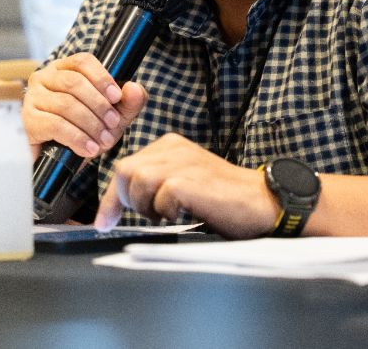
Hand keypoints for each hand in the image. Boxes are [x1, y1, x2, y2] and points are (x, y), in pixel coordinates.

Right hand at [21, 53, 147, 159]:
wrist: (61, 161)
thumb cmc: (86, 131)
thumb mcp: (112, 118)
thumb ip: (128, 103)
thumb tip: (135, 88)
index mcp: (64, 69)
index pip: (82, 61)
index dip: (101, 77)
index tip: (116, 97)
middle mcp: (44, 78)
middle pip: (74, 82)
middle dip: (99, 105)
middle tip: (114, 124)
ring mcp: (33, 98)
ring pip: (66, 104)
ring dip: (90, 124)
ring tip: (104, 141)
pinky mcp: (28, 120)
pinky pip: (55, 124)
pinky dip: (76, 138)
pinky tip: (89, 149)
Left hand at [93, 132, 278, 237]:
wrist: (264, 201)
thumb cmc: (224, 200)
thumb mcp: (184, 183)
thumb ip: (155, 185)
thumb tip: (117, 207)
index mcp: (169, 146)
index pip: (125, 166)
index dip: (111, 198)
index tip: (103, 221)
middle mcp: (172, 148)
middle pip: (124, 171)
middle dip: (125, 201)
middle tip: (149, 216)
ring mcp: (181, 162)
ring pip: (136, 181)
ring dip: (146, 206)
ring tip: (169, 214)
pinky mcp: (188, 180)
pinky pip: (159, 196)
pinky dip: (166, 211)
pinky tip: (184, 213)